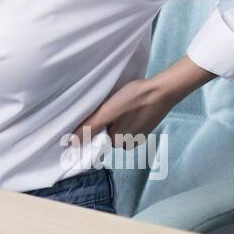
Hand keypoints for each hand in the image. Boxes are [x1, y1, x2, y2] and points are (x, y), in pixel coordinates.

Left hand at [70, 57, 215, 148]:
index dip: (93, 126)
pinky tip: (129, 106)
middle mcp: (128, 144)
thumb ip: (90, 127)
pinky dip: (127, 117)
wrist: (161, 90)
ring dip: (117, 119)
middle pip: (108, 133)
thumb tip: (72, 142)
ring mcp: (138, 136)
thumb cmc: (134, 98)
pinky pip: (129, 125)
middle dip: (106, 121)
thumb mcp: (108, 111)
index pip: (97, 138)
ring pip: (119, 129)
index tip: (98, 113)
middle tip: (110, 105)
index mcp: (118, 142)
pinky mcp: (145, 128)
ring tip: (120, 105)